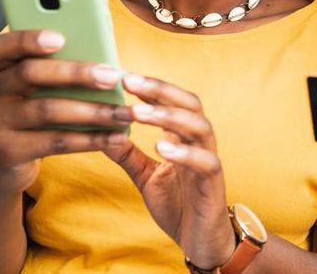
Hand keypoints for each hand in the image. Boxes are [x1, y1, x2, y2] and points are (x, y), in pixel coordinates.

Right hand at [0, 30, 132, 194]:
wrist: (3, 162)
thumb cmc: (33, 112)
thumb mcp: (37, 88)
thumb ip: (61, 70)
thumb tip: (111, 64)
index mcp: (0, 66)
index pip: (1, 46)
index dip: (28, 39)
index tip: (60, 38)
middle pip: (31, 73)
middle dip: (76, 73)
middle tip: (112, 77)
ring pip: (48, 110)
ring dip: (93, 111)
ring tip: (124, 113)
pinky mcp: (8, 151)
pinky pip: (55, 142)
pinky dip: (90, 139)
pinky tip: (115, 137)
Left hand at [104, 75, 235, 268]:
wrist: (200, 241)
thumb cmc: (178, 205)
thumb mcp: (145, 176)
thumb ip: (128, 154)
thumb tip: (103, 130)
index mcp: (184, 137)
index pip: (173, 101)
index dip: (150, 87)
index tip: (122, 75)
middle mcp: (200, 143)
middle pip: (189, 104)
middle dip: (160, 90)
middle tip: (129, 81)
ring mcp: (209, 161)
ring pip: (199, 127)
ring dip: (169, 116)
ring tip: (138, 113)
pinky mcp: (213, 185)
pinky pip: (205, 162)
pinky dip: (185, 153)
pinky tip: (162, 147)